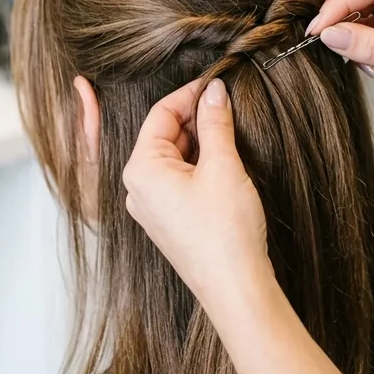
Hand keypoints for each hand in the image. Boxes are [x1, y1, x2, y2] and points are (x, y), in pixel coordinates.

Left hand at [123, 78, 275, 320]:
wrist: (235, 289)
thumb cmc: (225, 232)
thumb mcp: (223, 165)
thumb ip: (215, 122)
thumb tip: (214, 90)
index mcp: (140, 170)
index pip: (159, 115)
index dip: (190, 94)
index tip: (218, 84)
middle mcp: (138, 189)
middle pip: (164, 135)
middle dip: (195, 119)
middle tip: (229, 106)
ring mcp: (152, 208)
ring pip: (174, 158)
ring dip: (200, 142)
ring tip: (231, 133)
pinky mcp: (169, 222)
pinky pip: (179, 181)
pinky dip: (200, 165)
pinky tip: (225, 163)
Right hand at [306, 0, 373, 128]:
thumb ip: (373, 48)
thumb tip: (331, 33)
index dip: (340, 3)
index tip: (319, 29)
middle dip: (338, 2)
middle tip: (325, 35)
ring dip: (345, 20)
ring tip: (355, 56)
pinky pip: (360, 13)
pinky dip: (352, 33)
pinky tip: (364, 59)